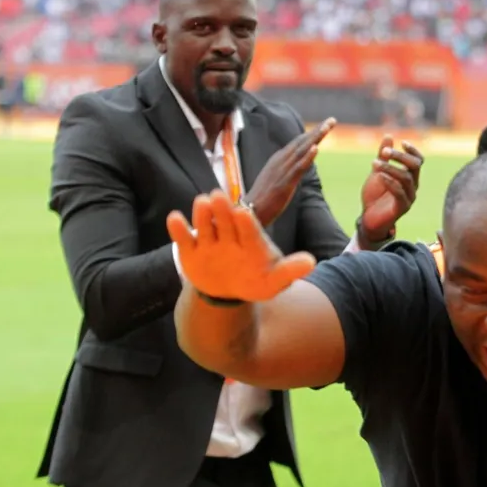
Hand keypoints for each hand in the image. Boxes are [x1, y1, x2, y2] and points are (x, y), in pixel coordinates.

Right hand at [167, 190, 314, 301]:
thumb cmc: (255, 281)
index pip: (249, 229)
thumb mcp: (274, 280)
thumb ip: (289, 270)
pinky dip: (178, 229)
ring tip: (202, 203)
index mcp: (251, 238)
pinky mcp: (191, 249)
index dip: (246, 223)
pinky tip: (174, 219)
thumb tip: (311, 262)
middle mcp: (230, 234)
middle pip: (225, 220)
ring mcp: (209, 240)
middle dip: (223, 210)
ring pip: (205, 224)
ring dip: (203, 215)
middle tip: (219, 196)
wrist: (228, 290)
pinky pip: (183, 238)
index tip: (244, 214)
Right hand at [245, 117, 335, 225]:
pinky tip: (316, 149)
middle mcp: (280, 161)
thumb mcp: (276, 179)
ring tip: (326, 127)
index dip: (312, 133)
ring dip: (315, 138)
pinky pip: (298, 168)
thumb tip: (297, 167)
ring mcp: (283, 170)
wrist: (249, 211)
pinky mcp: (285, 182)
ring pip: (301, 151)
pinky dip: (307, 158)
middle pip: (301, 142)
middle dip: (317, 131)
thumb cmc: (263, 198)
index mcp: (279, 159)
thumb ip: (286, 170)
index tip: (326, 124)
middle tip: (332, 120)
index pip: (298, 143)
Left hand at [358, 136, 423, 242]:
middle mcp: (413, 186)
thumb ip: (383, 156)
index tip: (402, 142)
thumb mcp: (377, 171)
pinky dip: (389, 182)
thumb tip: (389, 136)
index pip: (418, 161)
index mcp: (410, 177)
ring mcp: (409, 197)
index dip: (413, 151)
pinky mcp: (402, 207)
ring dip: (390, 168)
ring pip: (405, 178)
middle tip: (384, 151)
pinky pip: (399, 192)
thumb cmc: (375, 195)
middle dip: (400, 157)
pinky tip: (379, 176)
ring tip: (374, 163)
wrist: (369, 217)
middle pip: (415, 166)